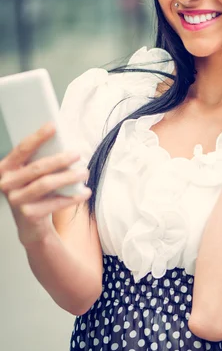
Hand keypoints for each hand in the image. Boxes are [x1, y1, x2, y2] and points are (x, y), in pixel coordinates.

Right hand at [0, 123, 90, 245]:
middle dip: (60, 159)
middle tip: (78, 154)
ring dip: (69, 177)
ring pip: (46, 184)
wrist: (30, 224)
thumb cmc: (34, 192)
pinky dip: (72, 197)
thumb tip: (64, 143)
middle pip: (37, 167)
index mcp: (6, 167)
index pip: (22, 149)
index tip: (53, 126)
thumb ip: (41, 160)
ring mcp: (16, 200)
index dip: (38, 137)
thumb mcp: (32, 175)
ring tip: (84, 173)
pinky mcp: (28, 214)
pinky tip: (85, 192)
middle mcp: (6, 183)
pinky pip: (55, 202)